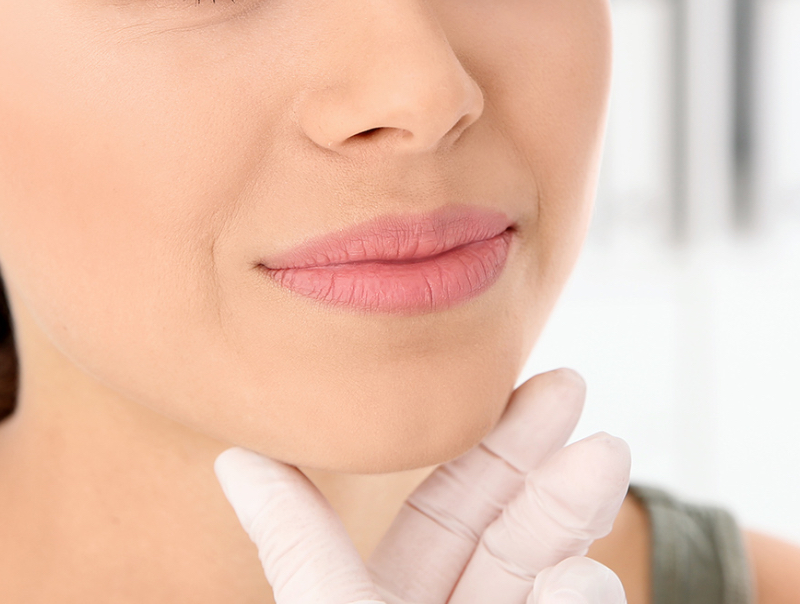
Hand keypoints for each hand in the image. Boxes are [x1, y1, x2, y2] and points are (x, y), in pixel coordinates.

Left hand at [215, 369, 629, 603]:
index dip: (490, 442)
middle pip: (509, 525)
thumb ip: (298, 543)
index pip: (449, 506)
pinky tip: (581, 576)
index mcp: (394, 597)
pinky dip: (584, 590)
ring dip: (575, 510)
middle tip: (572, 387)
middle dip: (544, 459)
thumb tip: (235, 451)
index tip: (539, 380)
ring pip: (552, 567)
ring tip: (604, 454)